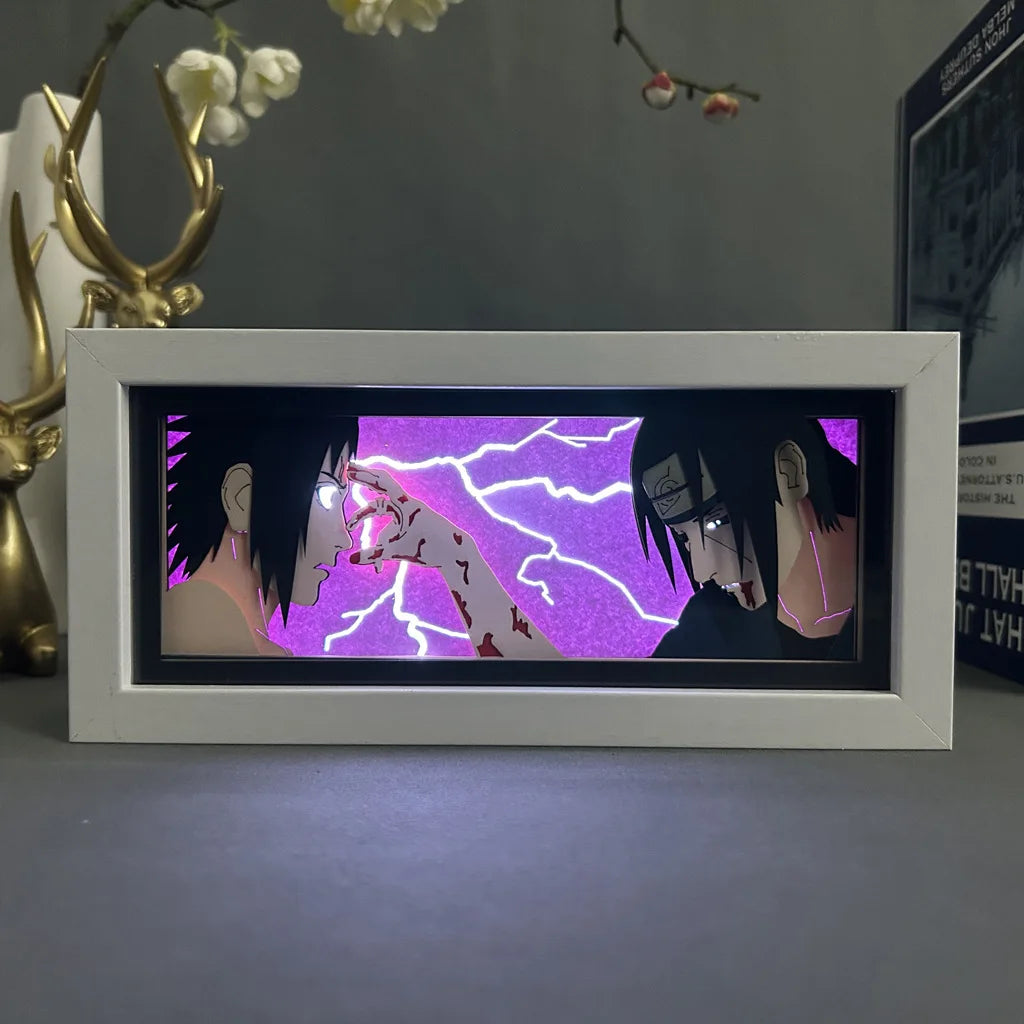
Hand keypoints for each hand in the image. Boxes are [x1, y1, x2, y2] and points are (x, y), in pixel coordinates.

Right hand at [346, 464, 472, 573]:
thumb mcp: (400, 550)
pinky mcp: (408, 526)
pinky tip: (378, 563)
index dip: (366, 475)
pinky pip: (389, 528)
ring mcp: (406, 516)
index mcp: (407, 505)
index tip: (351, 468)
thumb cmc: (431, 547)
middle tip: (348, 471)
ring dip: (365, 517)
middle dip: (364, 480)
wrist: (454, 554)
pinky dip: (380, 541)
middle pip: (381, 488)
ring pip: (380, 512)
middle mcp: (406, 507)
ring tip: (350, 527)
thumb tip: (353, 559)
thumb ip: (375, 554)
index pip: (383, 484)